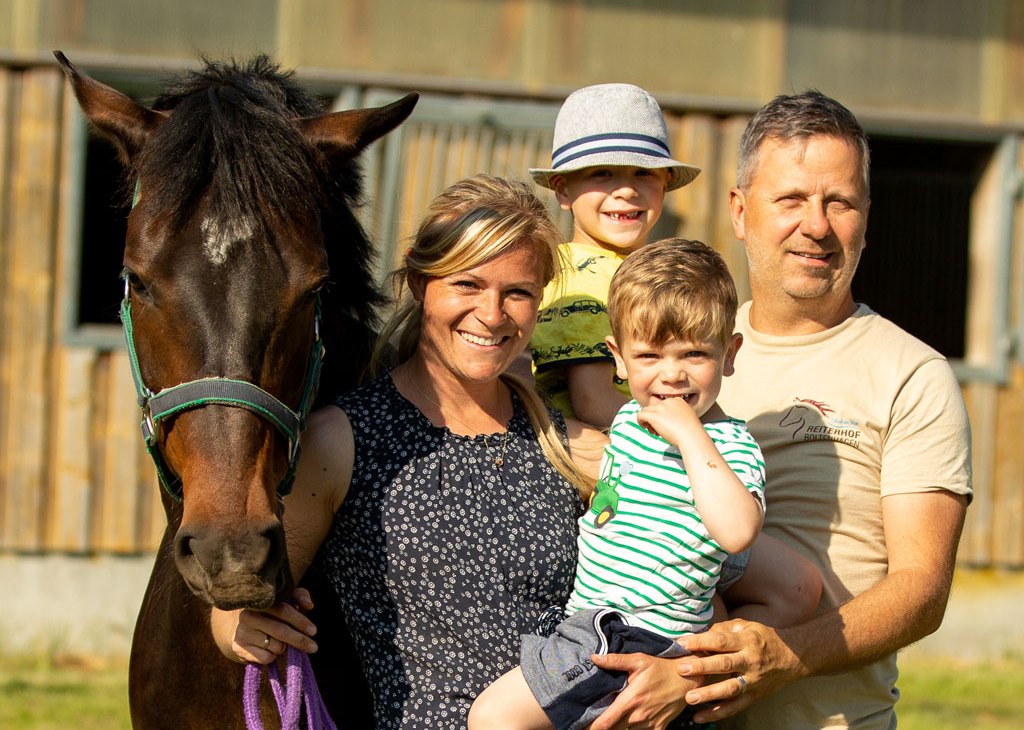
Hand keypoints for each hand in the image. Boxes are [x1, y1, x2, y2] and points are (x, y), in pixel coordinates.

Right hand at [229, 587, 318, 663]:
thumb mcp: (285, 600)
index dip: (300, 621)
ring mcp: (242, 633)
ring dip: (284, 647)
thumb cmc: (271, 614)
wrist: (243, 629)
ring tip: (279, 642)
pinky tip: (269, 649)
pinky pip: (266, 658)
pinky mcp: (240, 649)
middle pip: (280, 631)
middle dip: (299, 640)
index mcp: (261, 601)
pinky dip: (273, 656)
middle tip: (313, 647)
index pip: (283, 610)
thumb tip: (309, 605)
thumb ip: (300, 597)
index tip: (313, 631)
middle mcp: (248, 616)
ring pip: (275, 646)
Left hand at [586, 653, 703, 729]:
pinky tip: (628, 726)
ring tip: (608, 724)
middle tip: (588, 725)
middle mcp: (638, 716)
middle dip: (601, 729)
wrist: (687, 679)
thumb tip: (593, 658)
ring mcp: (649, 724)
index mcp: (630, 700)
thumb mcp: (638, 660)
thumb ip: (615, 661)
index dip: (592, 728)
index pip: (606, 722)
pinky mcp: (659, 728)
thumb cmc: (661, 668)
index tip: (580, 726)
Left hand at [636, 397, 701, 444]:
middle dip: (655, 418)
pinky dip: (640, 421)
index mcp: (677, 400)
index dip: (662, 415)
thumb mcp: (687, 420)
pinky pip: (640, 415)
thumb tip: (666, 421)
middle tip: (658, 430)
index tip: (666, 425)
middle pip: (654, 407)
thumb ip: (678, 417)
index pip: (663, 405)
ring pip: (646, 410)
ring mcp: (660, 408)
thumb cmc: (691, 433)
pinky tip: (645, 427)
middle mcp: (668, 401)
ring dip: (648, 420)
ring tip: (653, 431)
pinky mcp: (654, 415)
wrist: (692, 436)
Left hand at [675, 619, 802, 722]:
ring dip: (709, 694)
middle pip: (724, 664)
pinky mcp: (753, 696)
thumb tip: (702, 634)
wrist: (793, 658)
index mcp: (747, 641)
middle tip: (682, 668)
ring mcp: (753, 681)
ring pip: (730, 689)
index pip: (721, 640)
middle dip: (702, 667)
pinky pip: (734, 707)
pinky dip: (717, 713)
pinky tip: (700, 717)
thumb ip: (725, 629)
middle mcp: (750, 661)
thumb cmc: (763, 639)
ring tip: (690, 698)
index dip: (701, 641)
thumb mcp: (748, 626)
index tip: (682, 643)